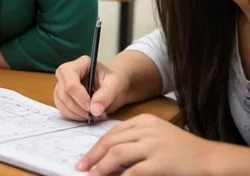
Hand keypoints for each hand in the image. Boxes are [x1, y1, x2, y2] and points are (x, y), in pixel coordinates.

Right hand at [54, 56, 128, 121]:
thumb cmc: (112, 81)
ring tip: (93, 115)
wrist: (111, 86)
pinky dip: (74, 116)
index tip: (92, 108)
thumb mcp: (114, 85)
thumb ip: (105, 95)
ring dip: (77, 114)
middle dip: (79, 108)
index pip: (71, 81)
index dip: (79, 97)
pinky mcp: (60, 96)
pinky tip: (85, 115)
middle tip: (96, 115)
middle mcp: (66, 72)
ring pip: (61, 102)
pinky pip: (62, 109)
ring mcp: (61, 84)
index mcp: (80, 64)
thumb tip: (94, 110)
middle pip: (64, 92)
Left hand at [77, 114, 213, 174]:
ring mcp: (153, 144)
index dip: (96, 146)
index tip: (86, 157)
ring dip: (102, 167)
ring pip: (118, 154)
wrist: (208, 158)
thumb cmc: (181, 149)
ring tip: (93, 175)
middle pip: (111, 142)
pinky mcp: (161, 161)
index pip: (112, 133)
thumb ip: (134, 141)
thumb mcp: (155, 136)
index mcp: (143, 120)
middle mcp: (146, 129)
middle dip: (94, 156)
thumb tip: (108, 156)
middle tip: (82, 167)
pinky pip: (134, 171)